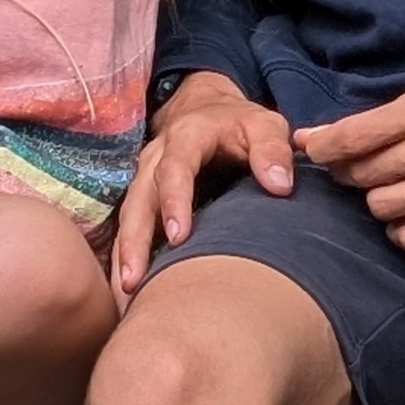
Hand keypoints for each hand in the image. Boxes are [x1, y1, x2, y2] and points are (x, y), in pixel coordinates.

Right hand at [112, 72, 296, 295]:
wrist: (207, 110)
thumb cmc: (239, 124)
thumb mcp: (263, 124)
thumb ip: (272, 149)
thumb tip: (280, 186)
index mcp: (186, 138)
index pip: (174, 169)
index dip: (174, 201)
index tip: (179, 237)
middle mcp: (157, 158)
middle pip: (139, 199)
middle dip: (135, 241)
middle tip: (134, 280)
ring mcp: (145, 179)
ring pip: (128, 217)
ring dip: (124, 255)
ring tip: (125, 294)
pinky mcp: (143, 197)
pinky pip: (130, 228)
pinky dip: (125, 257)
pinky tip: (127, 292)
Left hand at [299, 61, 404, 253]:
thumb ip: (373, 121)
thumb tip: (309, 139)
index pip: (353, 137)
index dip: (325, 148)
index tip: (319, 152)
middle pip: (363, 175)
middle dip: (353, 174)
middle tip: (365, 169)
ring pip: (382, 208)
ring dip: (379, 201)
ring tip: (395, 188)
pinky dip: (403, 229)